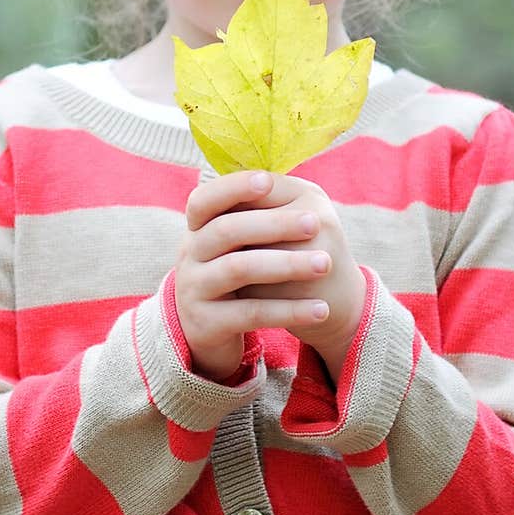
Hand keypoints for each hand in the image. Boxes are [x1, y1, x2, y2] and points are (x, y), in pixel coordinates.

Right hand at [174, 170, 364, 385]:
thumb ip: (256, 215)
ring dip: (286, 264)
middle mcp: (189, 256)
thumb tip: (285, 181)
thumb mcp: (241, 246)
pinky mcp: (206, 324)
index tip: (266, 180)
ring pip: (238, 269)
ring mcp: (193, 290)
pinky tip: (321, 309)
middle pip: (226, 230)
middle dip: (274, 224)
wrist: (216, 334)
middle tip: (315, 222)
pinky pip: (250, 313)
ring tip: (324, 264)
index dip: (233, 187)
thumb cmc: (240, 276)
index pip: (205, 200)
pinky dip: (289, 310)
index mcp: (198, 229)